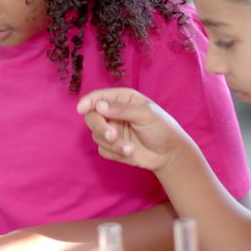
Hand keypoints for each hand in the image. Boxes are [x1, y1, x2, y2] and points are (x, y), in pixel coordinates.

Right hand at [76, 88, 191, 171]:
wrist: (169, 154)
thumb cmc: (161, 128)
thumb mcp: (145, 115)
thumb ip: (122, 109)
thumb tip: (98, 106)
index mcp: (122, 99)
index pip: (99, 97)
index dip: (88, 101)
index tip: (81, 109)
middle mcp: (113, 113)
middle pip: (92, 117)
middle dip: (100, 127)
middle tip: (112, 136)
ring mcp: (111, 130)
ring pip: (96, 136)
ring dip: (113, 144)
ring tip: (130, 149)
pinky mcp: (112, 147)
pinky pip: (103, 150)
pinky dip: (115, 153)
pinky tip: (130, 153)